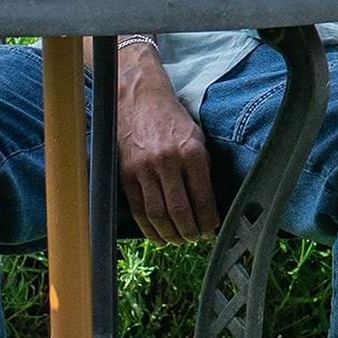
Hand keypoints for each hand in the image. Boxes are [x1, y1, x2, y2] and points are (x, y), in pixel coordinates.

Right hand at [116, 50, 218, 243]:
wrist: (139, 97)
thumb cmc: (172, 118)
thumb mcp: (196, 137)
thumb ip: (201, 168)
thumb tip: (209, 204)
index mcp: (190, 152)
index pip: (202, 197)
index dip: (208, 220)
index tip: (212, 230)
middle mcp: (167, 161)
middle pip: (179, 211)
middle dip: (190, 231)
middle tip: (196, 238)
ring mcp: (143, 168)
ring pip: (157, 214)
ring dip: (170, 234)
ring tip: (179, 240)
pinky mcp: (125, 173)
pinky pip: (137, 209)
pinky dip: (148, 228)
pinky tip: (158, 236)